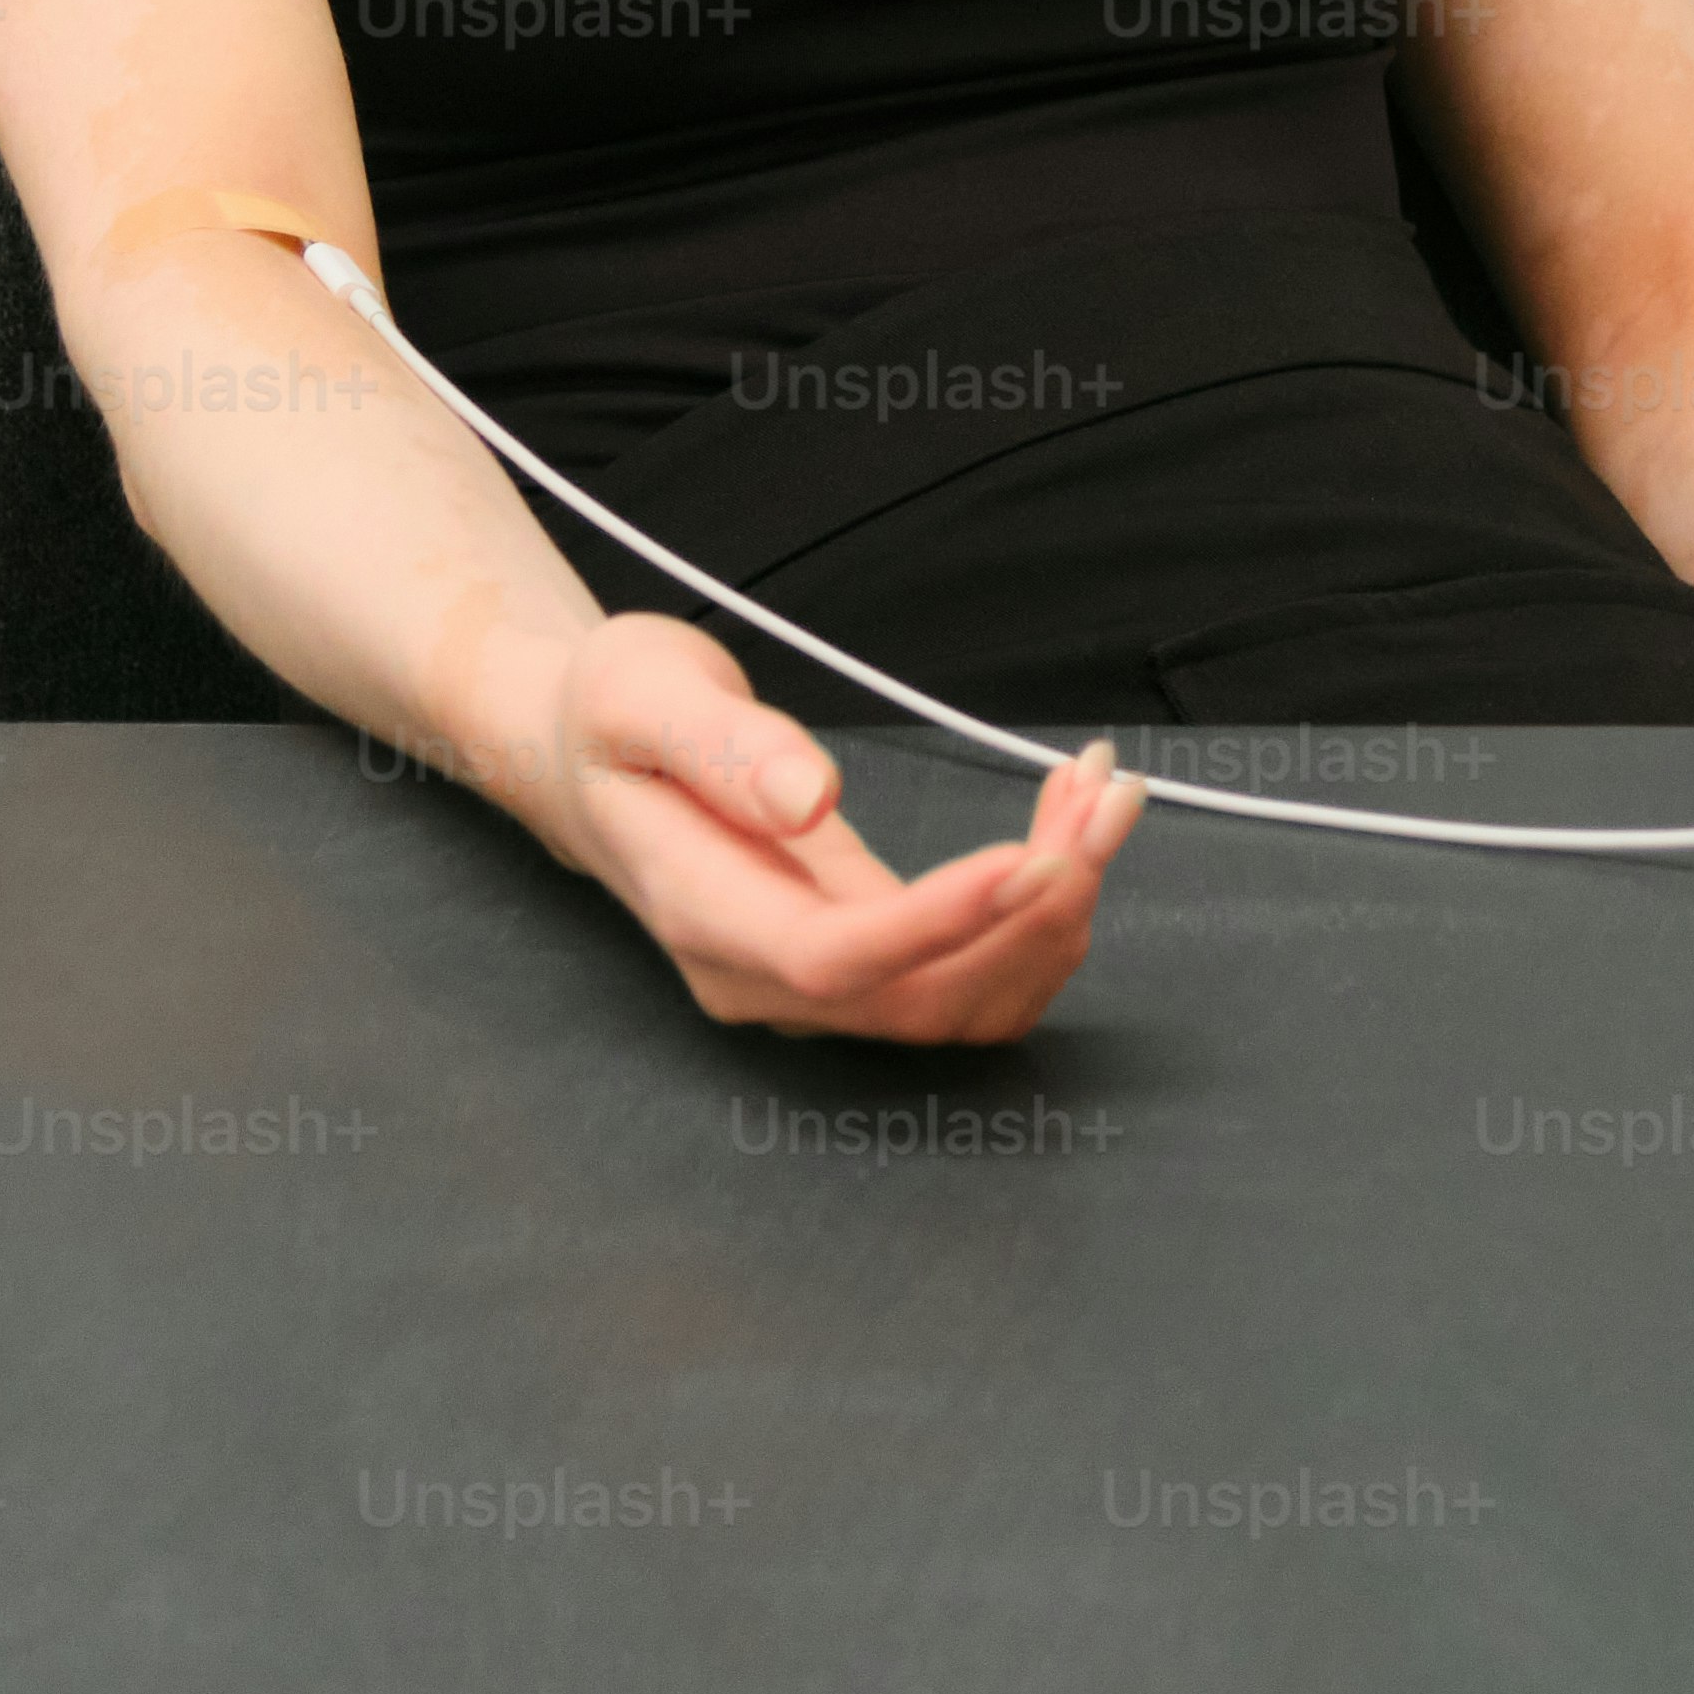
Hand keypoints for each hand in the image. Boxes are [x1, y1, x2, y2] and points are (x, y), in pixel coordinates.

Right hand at [491, 608, 1148, 1040]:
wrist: (587, 757)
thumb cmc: (609, 717)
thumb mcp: (641, 693)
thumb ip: (725, 746)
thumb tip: (807, 800)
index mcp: (702, 913)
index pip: (836, 958)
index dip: (940, 923)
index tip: (1031, 855)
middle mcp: (761, 978)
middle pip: (923, 999)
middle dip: (1034, 912)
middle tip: (1106, 801)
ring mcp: (812, 986)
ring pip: (966, 1000)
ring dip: (1057, 914)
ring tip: (1104, 797)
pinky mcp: (860, 963)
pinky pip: (969, 973)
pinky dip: (1039, 913)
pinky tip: (1070, 825)